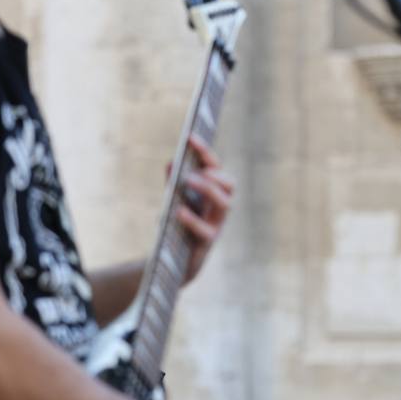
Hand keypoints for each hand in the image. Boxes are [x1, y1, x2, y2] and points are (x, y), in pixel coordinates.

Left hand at [175, 136, 233, 286]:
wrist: (173, 262)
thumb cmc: (176, 226)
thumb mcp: (172, 201)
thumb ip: (172, 183)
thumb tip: (171, 163)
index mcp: (212, 193)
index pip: (215, 168)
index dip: (205, 152)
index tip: (190, 137)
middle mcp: (219, 208)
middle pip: (229, 185)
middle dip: (214, 173)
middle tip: (196, 167)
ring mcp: (216, 225)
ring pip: (224, 204)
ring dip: (208, 188)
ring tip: (188, 179)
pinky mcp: (207, 243)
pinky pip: (205, 230)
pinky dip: (192, 219)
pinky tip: (178, 211)